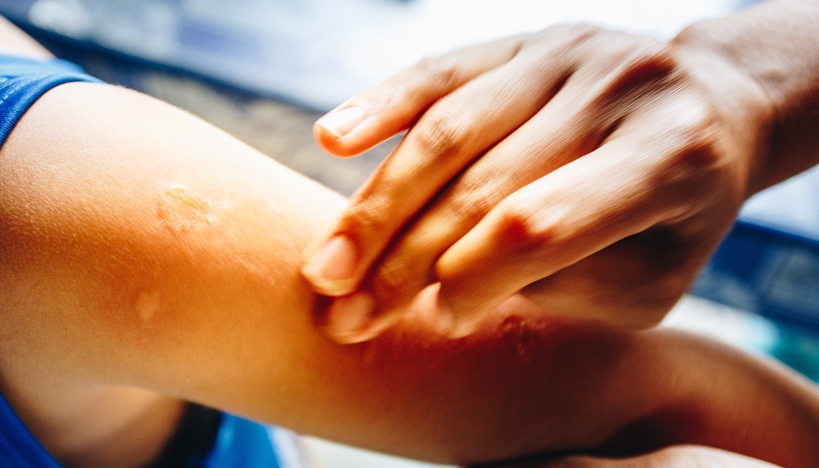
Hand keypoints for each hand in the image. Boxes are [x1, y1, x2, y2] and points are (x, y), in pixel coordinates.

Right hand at [301, 23, 772, 341]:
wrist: (710, 106)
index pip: (545, 226)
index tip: (438, 321)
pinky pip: (437, 72)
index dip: (477, 279)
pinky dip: (380, 106)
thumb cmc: (676, 214)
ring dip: (375, 208)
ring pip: (446, 132)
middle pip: (482, 183)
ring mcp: (562, 55)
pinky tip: (331, 141)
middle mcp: (615, 91)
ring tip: (324, 269)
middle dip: (402, 260)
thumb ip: (568, 285)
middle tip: (344, 318)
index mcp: (669, 157)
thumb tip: (453, 286)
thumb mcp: (655, 276)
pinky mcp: (520, 42)